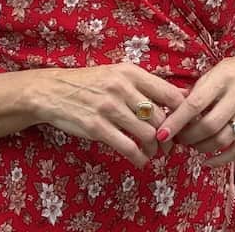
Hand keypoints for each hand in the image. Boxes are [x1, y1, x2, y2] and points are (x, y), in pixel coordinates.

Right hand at [33, 64, 185, 168]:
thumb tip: (180, 97)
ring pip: (148, 135)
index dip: (182, 113)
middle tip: (168, 145)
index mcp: (130, 72)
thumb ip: (145, 85)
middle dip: (169, 136)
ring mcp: (109, 108)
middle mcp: (122, 88)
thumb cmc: (89, 83)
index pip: (170, 94)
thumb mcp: (117, 74)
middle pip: (161, 118)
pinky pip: (128, 148)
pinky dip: (140, 158)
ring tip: (153, 152)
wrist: (52, 91)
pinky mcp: (97, 127)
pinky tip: (140, 161)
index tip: (182, 124)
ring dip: (155, 149)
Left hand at [155, 53, 234, 166]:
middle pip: (209, 125)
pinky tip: (208, 161)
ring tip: (192, 145)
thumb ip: (198, 88)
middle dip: (188, 137)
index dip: (177, 120)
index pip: (196, 103)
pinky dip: (221, 160)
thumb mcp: (218, 70)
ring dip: (202, 147)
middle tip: (178, 139)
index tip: (162, 133)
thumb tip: (171, 109)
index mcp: (225, 75)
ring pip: (223, 139)